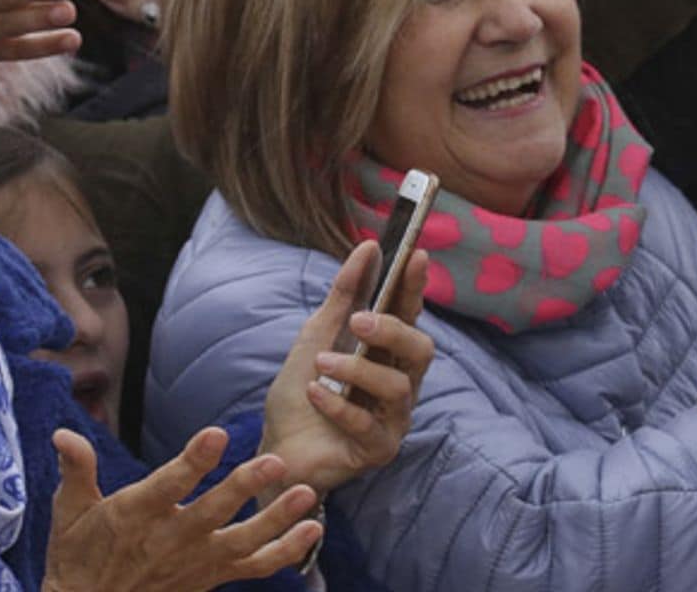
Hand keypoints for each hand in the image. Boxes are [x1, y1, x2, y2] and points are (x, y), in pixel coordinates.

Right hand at [42, 427, 322, 591]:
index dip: (193, 460)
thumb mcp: (70, 512)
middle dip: (244, 487)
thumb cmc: (79, 555)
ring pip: (242, 542)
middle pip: (212, 513)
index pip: (168, 484)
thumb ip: (76, 469)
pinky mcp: (211, 577)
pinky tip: (312, 528)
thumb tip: (63, 433)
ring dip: (276, 520)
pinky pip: (254, 568)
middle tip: (276, 462)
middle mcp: (169, 539)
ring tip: (307, 495)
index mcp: (134, 515)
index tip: (216, 434)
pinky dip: (286, 552)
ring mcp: (194, 562)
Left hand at [260, 240, 434, 498]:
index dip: (415, 287)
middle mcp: (400, 384)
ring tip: (322, 363)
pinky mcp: (379, 450)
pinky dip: (339, 406)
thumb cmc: (302, 392)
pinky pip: (369, 425)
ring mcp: (394, 419)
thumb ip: (344, 295)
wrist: (275, 448)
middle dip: (393, 331)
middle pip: (421, 351)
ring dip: (357, 370)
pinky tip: (314, 393)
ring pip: (398, 387)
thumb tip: (368, 247)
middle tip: (359, 320)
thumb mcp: (317, 336)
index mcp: (389, 354)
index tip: (416, 256)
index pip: (410, 315)